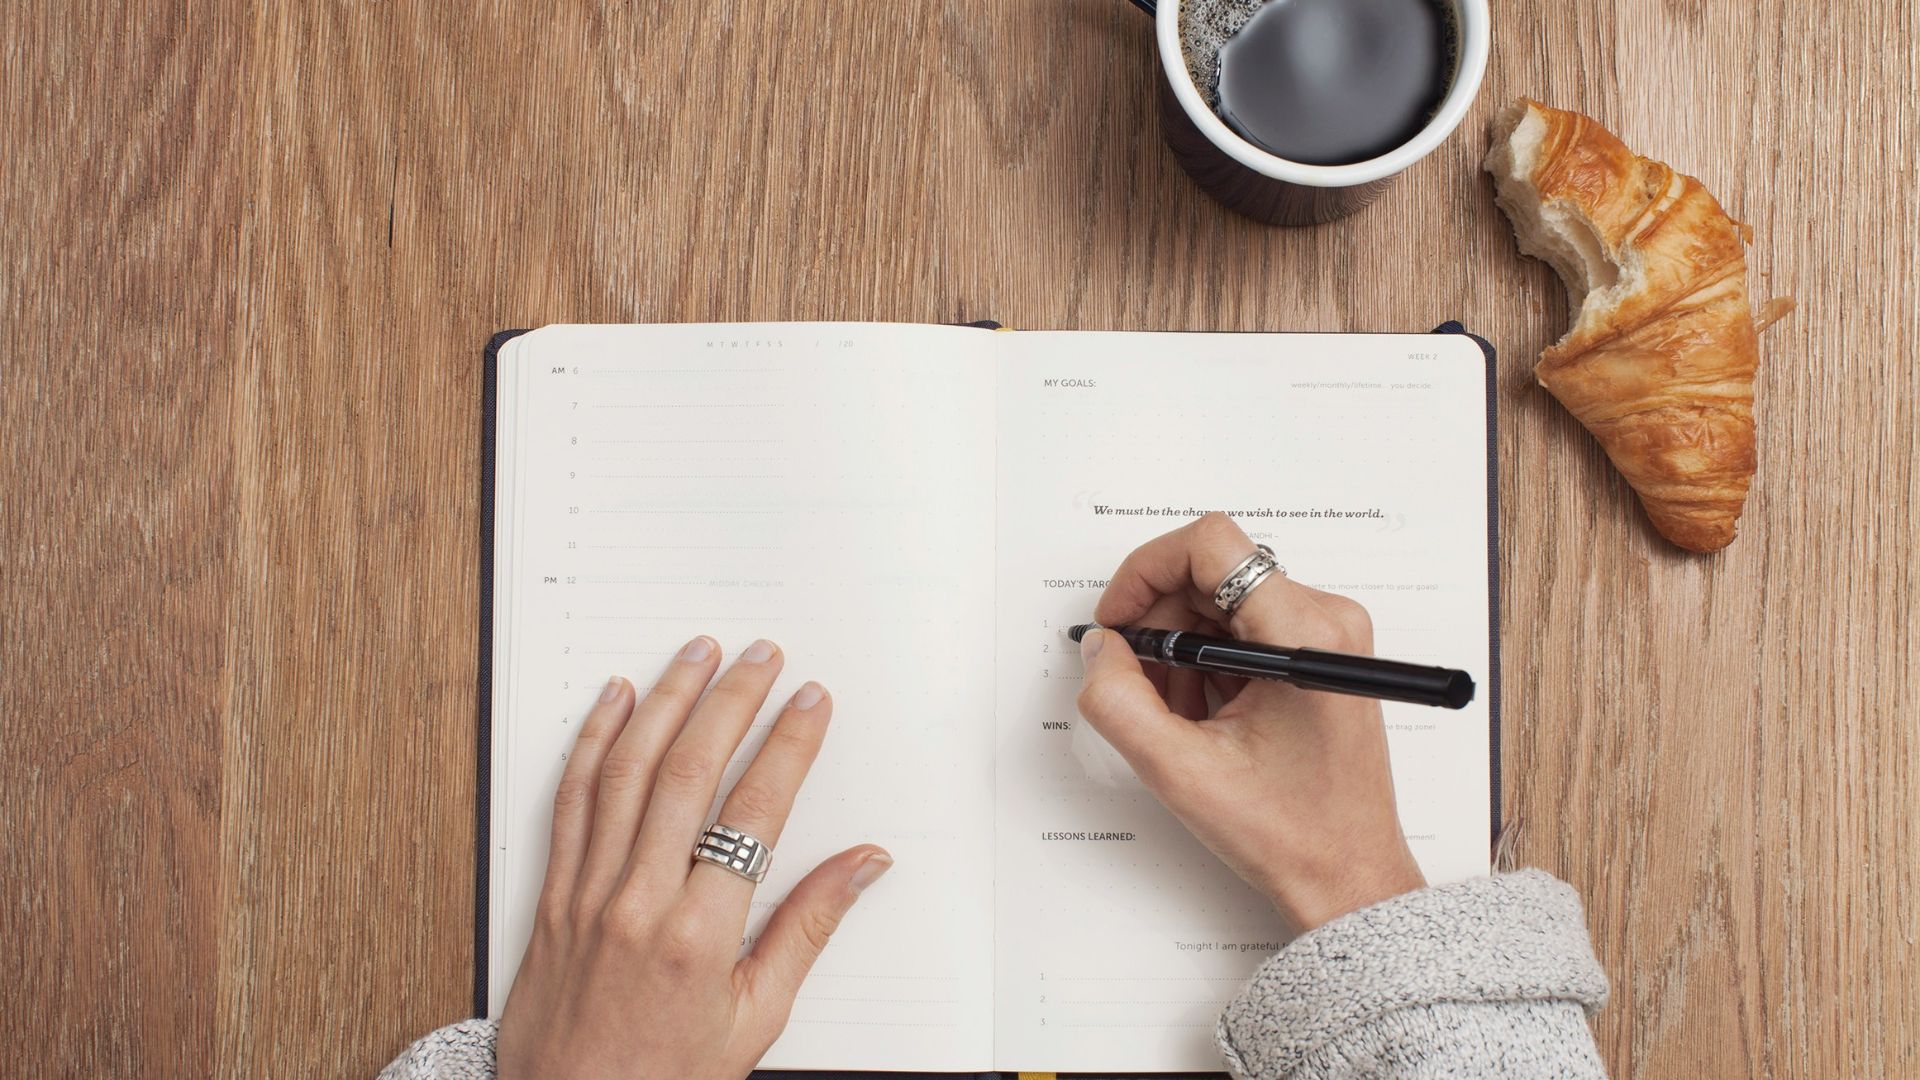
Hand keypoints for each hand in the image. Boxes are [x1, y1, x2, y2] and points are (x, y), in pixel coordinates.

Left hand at [497, 637, 892, 1079]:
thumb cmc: (664, 1078)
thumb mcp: (755, 1020)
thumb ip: (807, 930)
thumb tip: (863, 865)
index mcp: (700, 936)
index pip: (755, 812)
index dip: (788, 746)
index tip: (810, 703)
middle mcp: (639, 902)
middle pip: (689, 772)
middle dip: (731, 701)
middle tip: (761, 655)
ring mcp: (589, 893)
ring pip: (626, 771)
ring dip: (665, 701)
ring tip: (697, 654)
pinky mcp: (553, 894)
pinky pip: (571, 800)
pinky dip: (593, 741)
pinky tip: (615, 700)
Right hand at [1076, 514, 1424, 933]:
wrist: (1348, 877)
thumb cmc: (1292, 833)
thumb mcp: (1180, 771)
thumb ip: (1120, 701)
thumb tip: (1100, 649)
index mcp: (1304, 634)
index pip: (1211, 545)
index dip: (1146, 571)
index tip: (1118, 620)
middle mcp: (1326, 619)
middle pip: (1211, 573)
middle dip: (1160, 623)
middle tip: (1138, 683)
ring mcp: (1326, 635)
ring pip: (1222, 602)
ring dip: (1182, 649)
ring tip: (1178, 715)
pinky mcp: (1320, 654)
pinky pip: (1243, 628)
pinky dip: (1207, 664)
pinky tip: (1204, 717)